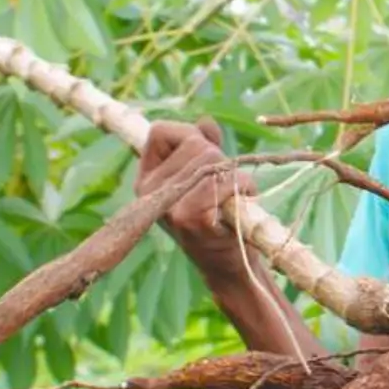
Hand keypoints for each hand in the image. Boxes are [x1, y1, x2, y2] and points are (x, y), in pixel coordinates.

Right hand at [138, 118, 255, 278]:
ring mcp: (169, 205)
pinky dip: (243, 186)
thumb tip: (205, 123)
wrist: (226, 266)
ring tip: (235, 195)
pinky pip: (226, 180)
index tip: (204, 157)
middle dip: (220, 158)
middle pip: (194, 143)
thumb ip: (202, 145)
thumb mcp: (202, 178)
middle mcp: (150, 192)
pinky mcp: (191, 218)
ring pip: (212, 158)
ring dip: (235, 173)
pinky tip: (243, 202)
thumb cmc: (216, 218)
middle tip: (226, 186)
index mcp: (146, 180)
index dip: (188, 135)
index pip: (160, 131)